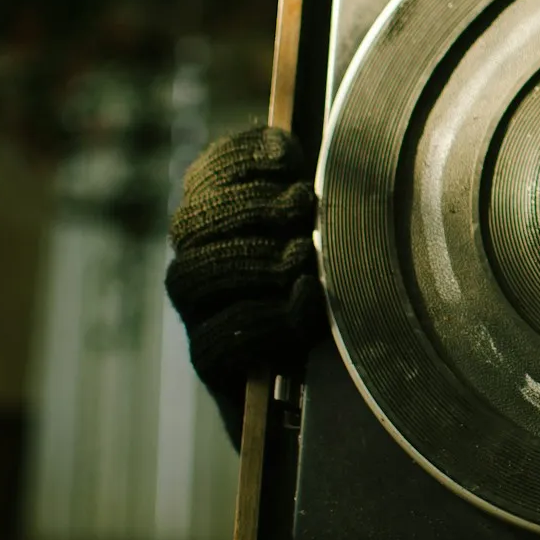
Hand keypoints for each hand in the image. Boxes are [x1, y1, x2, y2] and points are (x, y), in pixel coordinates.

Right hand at [164, 127, 323, 426]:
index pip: (207, 174)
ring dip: (251, 258)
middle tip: (302, 205)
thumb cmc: (348, 292)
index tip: (287, 155)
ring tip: (303, 255)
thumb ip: (327, 197)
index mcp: (222, 220)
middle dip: (248, 206)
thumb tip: (323, 155)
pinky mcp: (211, 361)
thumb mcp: (342, 237)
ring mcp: (198, 314)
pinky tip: (304, 300)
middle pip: (191, 223)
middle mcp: (199, 263)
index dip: (239, 158)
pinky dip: (263, 316)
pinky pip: (215, 340)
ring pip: (193, 276)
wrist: (340, 384)